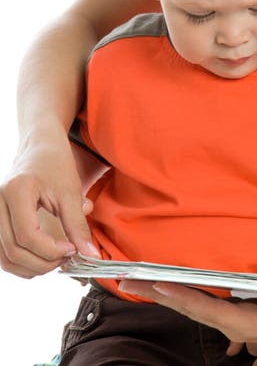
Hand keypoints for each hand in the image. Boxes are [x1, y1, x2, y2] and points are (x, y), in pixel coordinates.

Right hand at [0, 132, 98, 276]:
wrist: (40, 146)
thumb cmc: (55, 163)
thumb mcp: (70, 191)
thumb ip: (77, 225)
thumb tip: (89, 255)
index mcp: (15, 191)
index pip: (28, 235)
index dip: (51, 250)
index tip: (73, 249)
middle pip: (14, 250)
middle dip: (44, 262)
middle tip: (68, 256)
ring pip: (5, 257)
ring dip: (32, 267)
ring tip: (58, 258)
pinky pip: (3, 253)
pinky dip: (22, 263)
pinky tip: (43, 258)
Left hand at [119, 281, 256, 357]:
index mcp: (253, 323)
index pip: (212, 310)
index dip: (185, 299)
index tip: (158, 285)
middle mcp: (238, 324)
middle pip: (192, 309)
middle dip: (160, 296)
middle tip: (127, 280)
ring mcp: (235, 319)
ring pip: (194, 306)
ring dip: (166, 295)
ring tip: (136, 281)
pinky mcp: (238, 313)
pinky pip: (203, 303)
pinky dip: (182, 294)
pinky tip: (167, 287)